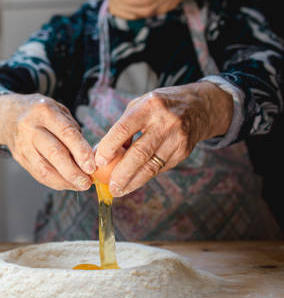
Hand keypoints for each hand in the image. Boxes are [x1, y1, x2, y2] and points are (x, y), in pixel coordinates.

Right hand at [0, 93, 95, 190]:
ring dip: (65, 181)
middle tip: (87, 182)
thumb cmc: (40, 113)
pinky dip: (55, 182)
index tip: (92, 166)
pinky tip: (67, 183)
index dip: (81, 151)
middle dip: (73, 171)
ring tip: (80, 185)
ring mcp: (22, 144)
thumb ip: (72, 130)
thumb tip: (88, 157)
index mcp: (44, 111)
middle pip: (54, 153)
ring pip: (44, 169)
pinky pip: (38, 174)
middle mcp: (30, 128)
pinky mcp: (19, 158)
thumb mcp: (57, 110)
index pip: (66, 133)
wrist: (7, 115)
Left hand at [94, 82, 232, 196]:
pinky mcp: (183, 152)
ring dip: (132, 182)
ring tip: (118, 190)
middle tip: (109, 186)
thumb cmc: (159, 106)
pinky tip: (133, 183)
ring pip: (152, 166)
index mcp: (149, 106)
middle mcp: (165, 122)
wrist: (200, 106)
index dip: (109, 147)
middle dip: (122, 173)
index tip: (98, 161)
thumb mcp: (139, 106)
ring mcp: (177, 139)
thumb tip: (99, 153)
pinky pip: (160, 168)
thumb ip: (121, 128)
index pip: (124, 129)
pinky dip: (144, 177)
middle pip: (139, 153)